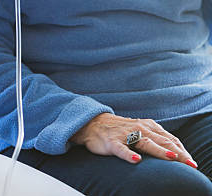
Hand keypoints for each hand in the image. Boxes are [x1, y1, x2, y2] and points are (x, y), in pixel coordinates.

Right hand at [71, 112, 197, 166]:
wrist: (93, 123)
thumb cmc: (121, 130)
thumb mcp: (140, 131)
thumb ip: (156, 139)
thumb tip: (177, 152)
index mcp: (147, 126)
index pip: (169, 138)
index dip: (182, 150)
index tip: (193, 162)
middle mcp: (138, 128)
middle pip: (161, 140)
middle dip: (177, 152)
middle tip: (190, 163)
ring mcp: (125, 134)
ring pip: (144, 142)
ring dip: (159, 150)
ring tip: (171, 157)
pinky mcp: (111, 142)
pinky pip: (121, 149)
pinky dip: (128, 154)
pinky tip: (136, 160)